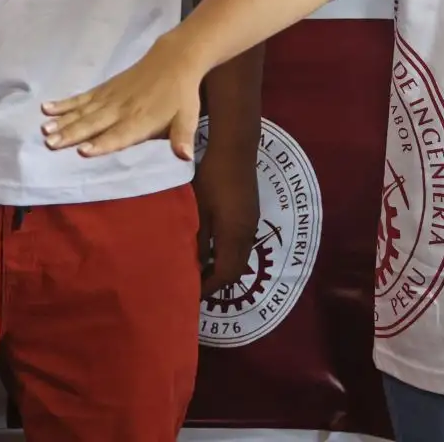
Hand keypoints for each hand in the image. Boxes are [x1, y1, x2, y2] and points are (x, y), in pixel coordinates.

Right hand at [40, 37, 204, 158]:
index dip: (101, 144)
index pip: (118, 135)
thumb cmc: (180, 95)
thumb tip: (185, 156)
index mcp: (140, 120)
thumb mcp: (188, 118)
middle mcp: (121, 110)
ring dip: (63, 120)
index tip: (82, 150)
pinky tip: (48, 107)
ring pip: (83, 111)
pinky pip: (82, 98)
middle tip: (50, 142)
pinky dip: (65, 103)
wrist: (174, 60)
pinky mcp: (104, 89)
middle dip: (71, 134)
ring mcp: (110, 97)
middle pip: (93, 124)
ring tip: (44, 128)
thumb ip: (182, 137)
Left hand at [193, 140, 259, 296]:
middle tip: (195, 284)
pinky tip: (211, 247)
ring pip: (239, 257)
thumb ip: (199, 239)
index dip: (210, 286)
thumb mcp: (198, 209)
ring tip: (200, 268)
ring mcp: (251, 223)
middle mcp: (247, 234)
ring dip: (222, 266)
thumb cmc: (211, 178)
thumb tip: (195, 265)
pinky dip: (227, 253)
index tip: (192, 293)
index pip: (226, 273)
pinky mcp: (250, 214)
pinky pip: (241, 244)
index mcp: (235, 235)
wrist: (234, 150)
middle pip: (236, 269)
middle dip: (217, 280)